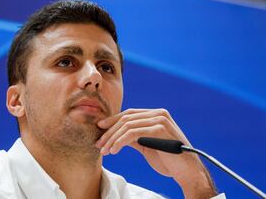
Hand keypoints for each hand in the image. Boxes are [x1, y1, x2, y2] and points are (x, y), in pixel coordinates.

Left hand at [96, 108, 216, 197]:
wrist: (186, 171)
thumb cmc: (167, 160)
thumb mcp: (146, 145)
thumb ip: (133, 137)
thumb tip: (114, 134)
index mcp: (156, 114)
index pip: (129, 114)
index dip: (112, 121)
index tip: (99, 129)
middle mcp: (158, 113)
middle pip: (126, 119)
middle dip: (109, 132)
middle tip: (98, 144)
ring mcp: (160, 119)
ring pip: (127, 125)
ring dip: (112, 139)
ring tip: (104, 150)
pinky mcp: (159, 128)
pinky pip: (132, 133)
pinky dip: (120, 142)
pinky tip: (114, 150)